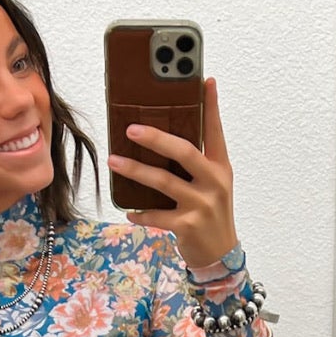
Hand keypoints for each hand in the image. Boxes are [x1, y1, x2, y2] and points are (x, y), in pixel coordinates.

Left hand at [107, 74, 236, 269]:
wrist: (221, 255)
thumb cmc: (210, 214)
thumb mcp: (211, 185)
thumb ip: (195, 163)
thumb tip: (160, 138)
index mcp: (220, 167)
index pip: (215, 131)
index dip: (211, 106)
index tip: (205, 81)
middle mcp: (214, 182)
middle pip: (184, 152)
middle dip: (156, 138)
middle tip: (131, 128)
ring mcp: (202, 205)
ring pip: (163, 182)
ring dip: (135, 170)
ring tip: (114, 161)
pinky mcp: (188, 226)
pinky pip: (157, 215)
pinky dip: (140, 212)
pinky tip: (128, 210)